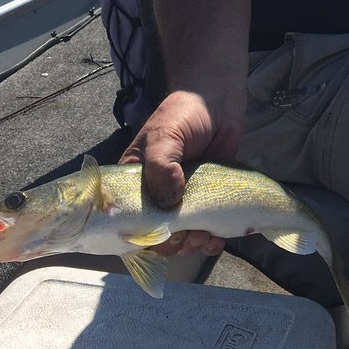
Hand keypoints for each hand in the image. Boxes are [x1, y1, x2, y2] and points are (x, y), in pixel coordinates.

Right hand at [119, 90, 240, 257]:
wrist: (218, 104)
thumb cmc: (183, 115)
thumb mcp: (165, 137)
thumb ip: (161, 167)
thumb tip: (169, 203)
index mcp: (136, 181)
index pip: (130, 218)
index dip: (143, 234)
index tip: (162, 236)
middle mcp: (156, 195)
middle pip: (158, 233)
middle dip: (172, 242)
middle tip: (187, 236)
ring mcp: (183, 199)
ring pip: (182, 236)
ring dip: (191, 244)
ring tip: (203, 236)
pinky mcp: (207, 200)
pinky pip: (205, 229)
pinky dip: (209, 240)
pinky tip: (215, 238)